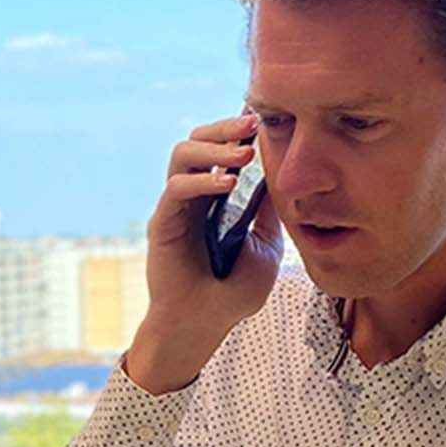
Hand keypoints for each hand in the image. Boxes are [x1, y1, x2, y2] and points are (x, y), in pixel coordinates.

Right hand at [130, 112, 283, 392]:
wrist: (205, 325)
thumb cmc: (233, 293)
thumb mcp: (266, 248)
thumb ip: (268, 214)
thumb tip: (282, 178)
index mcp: (215, 198)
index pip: (219, 150)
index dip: (237, 131)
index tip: (262, 121)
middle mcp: (192, 196)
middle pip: (197, 141)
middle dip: (223, 128)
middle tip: (251, 124)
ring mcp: (176, 208)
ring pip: (182, 156)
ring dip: (213, 149)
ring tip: (243, 154)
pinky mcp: (163, 224)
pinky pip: (176, 189)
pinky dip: (201, 181)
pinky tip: (228, 185)